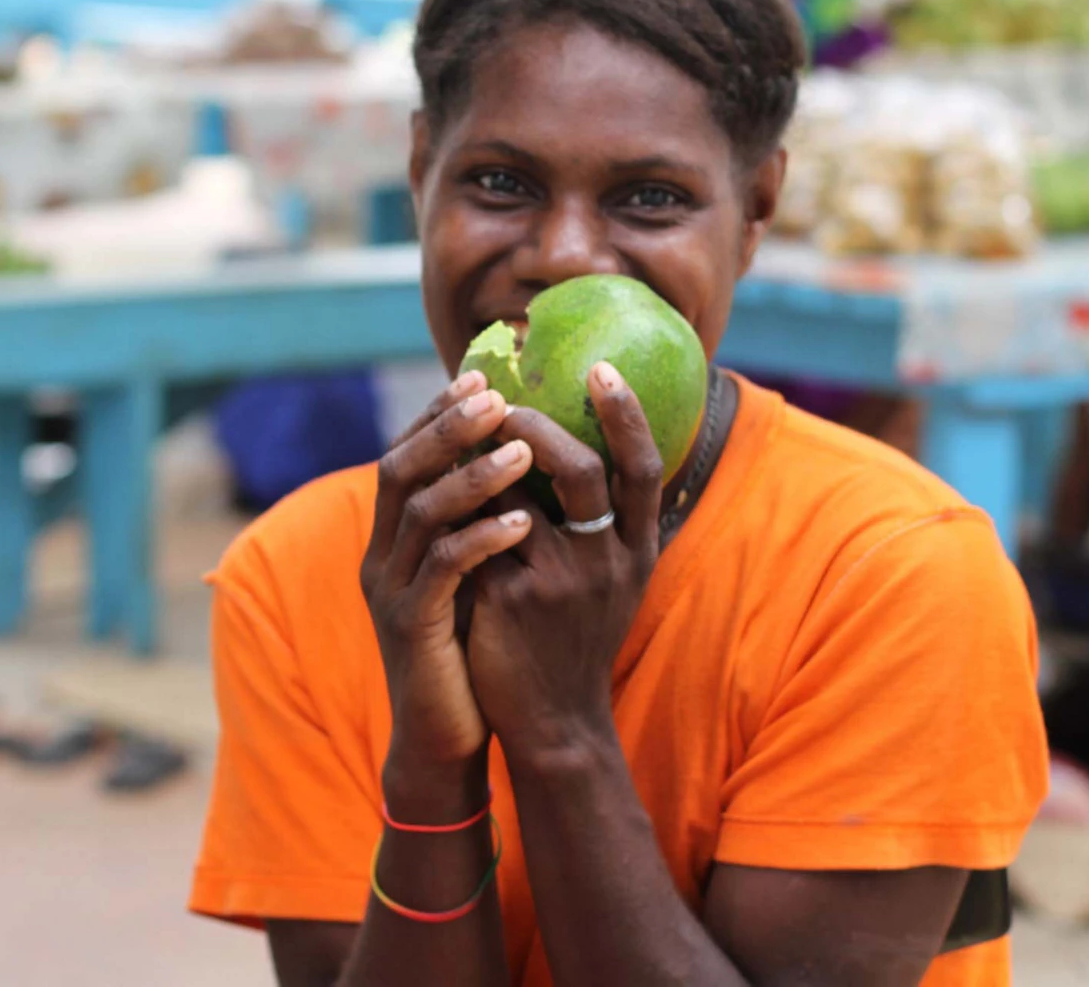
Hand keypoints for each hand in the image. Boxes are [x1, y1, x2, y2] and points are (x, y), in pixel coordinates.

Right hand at [361, 371, 537, 781]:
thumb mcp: (472, 575)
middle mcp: (381, 556)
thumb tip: (525, 458)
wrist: (445, 737)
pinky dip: (481, 539)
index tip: (481, 376)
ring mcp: (392, 592)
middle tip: (496, 395)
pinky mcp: (413, 628)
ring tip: (523, 449)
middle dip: (448, 427)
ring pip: (421, 513)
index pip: (405, 455)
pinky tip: (522, 523)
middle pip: (400, 469)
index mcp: (393, 539)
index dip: (437, 413)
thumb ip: (478, 522)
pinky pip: (444, 570)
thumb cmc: (470, 650)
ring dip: (473, 475)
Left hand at [467, 362, 663, 760]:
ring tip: (467, 434)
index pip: (645, 467)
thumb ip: (606, 522)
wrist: (556, 721)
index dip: (627, 414)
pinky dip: (462, 503)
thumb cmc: (579, 637)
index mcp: (637, 550)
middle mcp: (607, 563)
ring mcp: (559, 583)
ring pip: (520, 495)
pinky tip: (442, 486)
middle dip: (540, 425)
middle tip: (506, 404)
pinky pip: (478, 532)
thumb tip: (580, 441)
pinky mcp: (511, 602)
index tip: (601, 367)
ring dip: (489, 456)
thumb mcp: (615, 581)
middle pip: (584, 469)